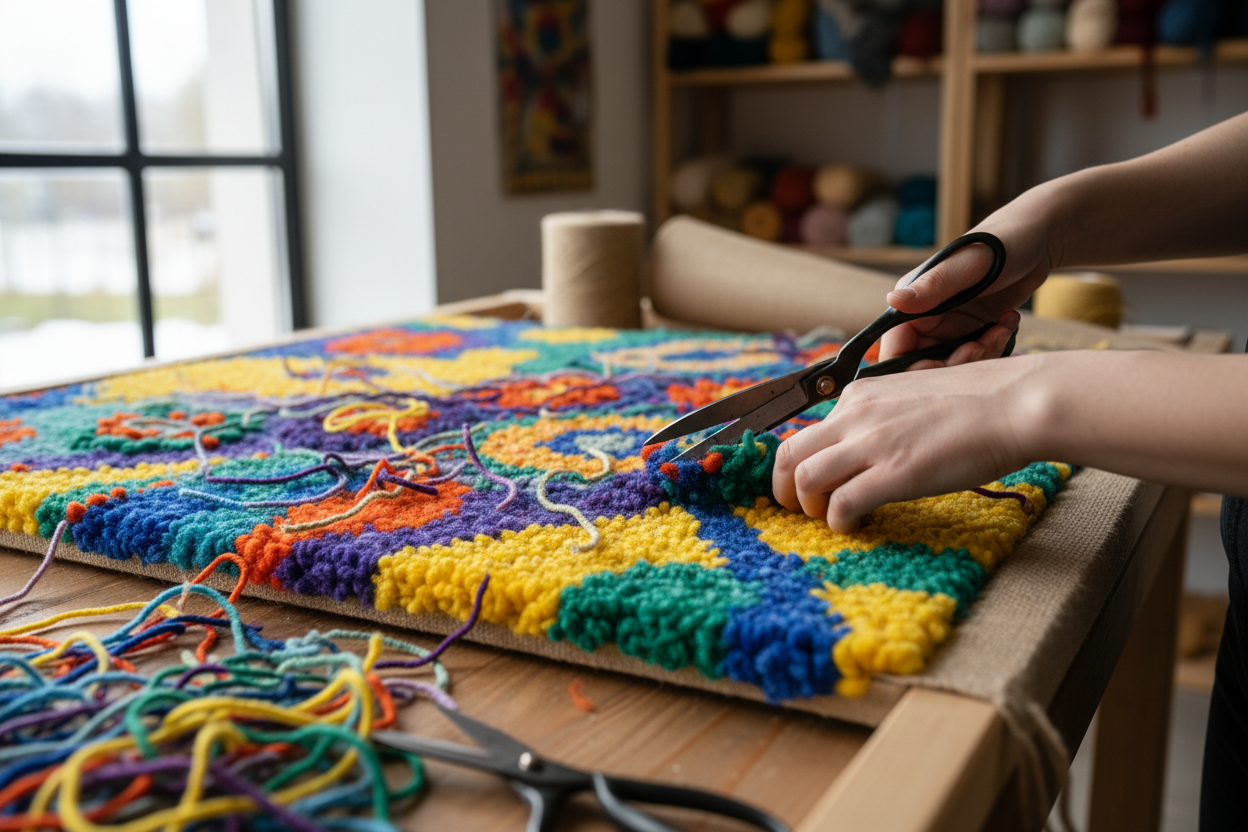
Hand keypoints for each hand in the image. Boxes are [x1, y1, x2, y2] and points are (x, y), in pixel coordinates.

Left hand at [772, 355, 1041, 530]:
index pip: (808, 432)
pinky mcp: (893, 473)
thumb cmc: (977, 403)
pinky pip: (840, 504)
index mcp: (859, 396)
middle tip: (798, 509)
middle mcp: (855, 415)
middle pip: (788, 453)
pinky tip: (855, 526)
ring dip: (808, 506)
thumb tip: (869, 446)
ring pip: (804, 478)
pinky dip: (838, 521)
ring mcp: (871, 443)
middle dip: (783, 488)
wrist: (1014, 403)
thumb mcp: (912, 397)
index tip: (810, 485)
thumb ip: (882, 417)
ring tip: (828, 519)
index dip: (801, 463)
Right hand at [881, 198, 1058, 368]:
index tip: (954, 357)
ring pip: (953, 365)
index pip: (896, 351)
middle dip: (956, 364)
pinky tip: (1007, 322)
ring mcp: (949, 327)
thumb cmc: (1001, 242)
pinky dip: (995, 346)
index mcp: (912, 304)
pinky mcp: (972, 331)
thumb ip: (931, 286)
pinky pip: (976, 356)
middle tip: (981, 346)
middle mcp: (925, 318)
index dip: (918, 367)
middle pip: (924, 366)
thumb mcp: (967, 264)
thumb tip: (893, 300)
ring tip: (1001, 328)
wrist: (1038, 238)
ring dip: (981, 355)